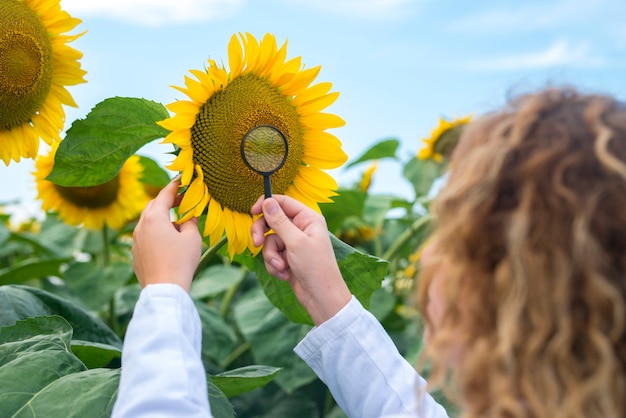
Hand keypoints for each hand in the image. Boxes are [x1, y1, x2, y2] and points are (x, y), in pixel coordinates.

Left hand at [132, 179, 201, 291]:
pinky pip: (145, 237)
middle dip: (166, 201)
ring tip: (177, 222)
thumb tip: (189, 217)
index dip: (174, 186)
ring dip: (161, 218)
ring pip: (148, 222)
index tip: (181, 180)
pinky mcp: (135, 254)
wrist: (165, 289)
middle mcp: (141, 226)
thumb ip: (191, 222)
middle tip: (181, 200)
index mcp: (154, 218)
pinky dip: (156, 232)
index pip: (164, 195)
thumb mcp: (192, 238)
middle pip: (153, 206)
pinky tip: (168, 241)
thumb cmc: (181, 261)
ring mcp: (136, 241)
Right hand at [250, 195, 350, 324]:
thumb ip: (279, 221)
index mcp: (308, 218)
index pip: (283, 202)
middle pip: (271, 221)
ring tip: (281, 267)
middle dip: (263, 234)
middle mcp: (301, 228)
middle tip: (256, 243)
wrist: (321, 297)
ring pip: (270, 242)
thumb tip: (267, 201)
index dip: (267, 204)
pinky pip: (272, 255)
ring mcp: (294, 243)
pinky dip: (275, 266)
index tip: (252, 212)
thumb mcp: (295, 242)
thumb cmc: (315, 268)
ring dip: (272, 256)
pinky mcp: (288, 257)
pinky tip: (285, 275)